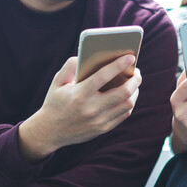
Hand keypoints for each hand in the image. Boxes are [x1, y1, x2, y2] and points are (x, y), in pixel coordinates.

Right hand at [18, 55, 140, 161]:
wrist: (49, 132)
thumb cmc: (55, 101)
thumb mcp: (57, 82)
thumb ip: (70, 66)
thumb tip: (87, 54)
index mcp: (79, 94)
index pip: (103, 76)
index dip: (119, 65)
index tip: (130, 57)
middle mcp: (91, 108)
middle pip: (123, 92)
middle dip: (134, 80)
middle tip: (137, 72)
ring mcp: (99, 121)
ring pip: (127, 104)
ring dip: (135, 91)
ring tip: (134, 82)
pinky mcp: (103, 128)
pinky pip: (124, 114)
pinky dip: (129, 102)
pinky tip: (128, 95)